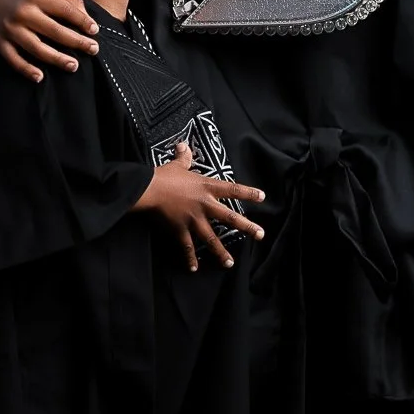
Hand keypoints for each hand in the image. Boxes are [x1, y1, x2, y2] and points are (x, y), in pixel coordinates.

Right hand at [0, 0, 99, 82]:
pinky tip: (40, 77)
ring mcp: (11, 29)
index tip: (95, 31)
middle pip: (54, 31)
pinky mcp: (0, 43)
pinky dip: (26, 69)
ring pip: (36, 48)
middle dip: (76, 42)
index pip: (65, 10)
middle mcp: (23, 12)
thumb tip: (85, 14)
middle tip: (93, 50)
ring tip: (74, 66)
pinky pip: (14, 59)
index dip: (82, 21)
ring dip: (57, 59)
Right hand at [136, 141, 266, 270]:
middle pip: (230, 217)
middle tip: (260, 235)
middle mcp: (205, 204)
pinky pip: (187, 246)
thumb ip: (184, 158)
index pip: (233, 189)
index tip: (262, 197)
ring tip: (230, 263)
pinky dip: (189, 258)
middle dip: (247, 227)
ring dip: (220, 252)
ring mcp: (194, 219)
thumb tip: (183, 145)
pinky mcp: (181, 229)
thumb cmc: (165, 175)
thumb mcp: (178, 165)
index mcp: (207, 187)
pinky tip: (194, 268)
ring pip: (211, 238)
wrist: (150, 188)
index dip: (248, 192)